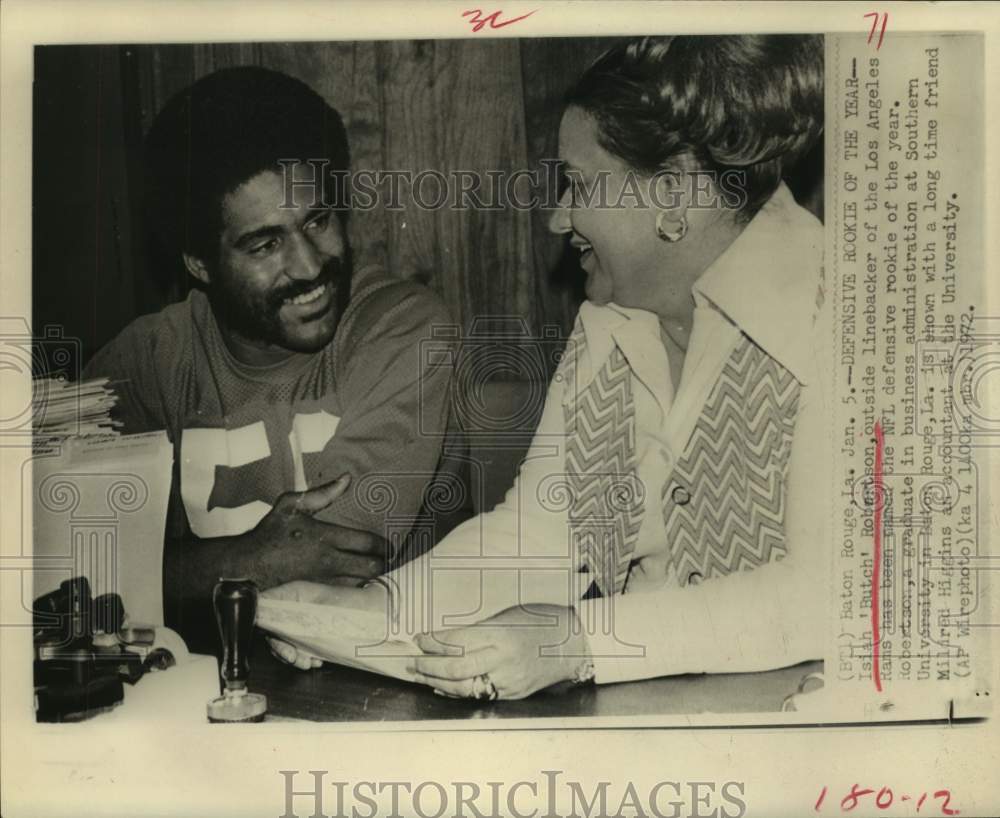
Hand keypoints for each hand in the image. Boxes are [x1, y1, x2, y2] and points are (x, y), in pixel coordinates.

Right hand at [244, 475, 386, 586]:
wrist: (249, 563)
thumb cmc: (271, 532)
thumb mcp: (291, 504)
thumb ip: (322, 494)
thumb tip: (346, 478)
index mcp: (325, 537)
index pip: (366, 543)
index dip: (384, 545)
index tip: (391, 544)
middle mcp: (328, 560)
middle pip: (370, 567)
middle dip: (384, 563)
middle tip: (390, 558)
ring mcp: (324, 578)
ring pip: (361, 582)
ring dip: (373, 576)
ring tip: (379, 567)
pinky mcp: (318, 590)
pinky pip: (346, 591)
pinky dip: (358, 585)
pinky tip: (360, 579)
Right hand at [260, 580, 389, 670]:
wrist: (377, 616)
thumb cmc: (352, 607)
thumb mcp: (317, 608)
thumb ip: (288, 613)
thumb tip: (260, 616)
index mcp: (292, 593)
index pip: (264, 608)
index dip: (266, 628)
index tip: (278, 642)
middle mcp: (295, 604)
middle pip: (273, 629)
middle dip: (282, 648)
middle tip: (295, 658)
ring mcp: (302, 619)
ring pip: (284, 641)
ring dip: (293, 655)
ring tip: (307, 662)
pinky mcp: (311, 632)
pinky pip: (298, 646)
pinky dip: (302, 657)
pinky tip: (314, 661)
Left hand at [409, 604, 589, 699]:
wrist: (575, 643)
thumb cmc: (542, 621)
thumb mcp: (509, 616)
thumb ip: (479, 630)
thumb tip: (447, 640)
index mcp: (502, 634)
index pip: (457, 640)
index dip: (433, 640)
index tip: (419, 638)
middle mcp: (503, 659)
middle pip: (455, 667)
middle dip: (428, 665)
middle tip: (412, 660)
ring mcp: (508, 681)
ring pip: (464, 687)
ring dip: (437, 682)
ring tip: (421, 674)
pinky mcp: (513, 695)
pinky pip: (479, 695)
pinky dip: (457, 692)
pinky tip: (443, 687)